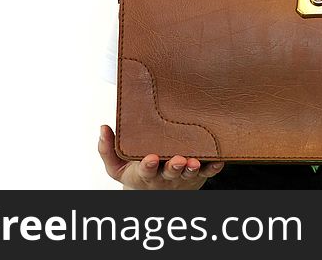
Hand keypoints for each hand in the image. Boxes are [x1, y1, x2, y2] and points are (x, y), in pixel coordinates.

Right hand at [98, 125, 223, 189]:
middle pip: (170, 172)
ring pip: (188, 173)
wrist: (153, 193)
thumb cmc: (135, 173)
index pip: (146, 169)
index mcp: (145, 172)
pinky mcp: (197, 176)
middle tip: (178, 159)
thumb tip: (103, 127)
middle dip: (174, 166)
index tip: (151, 158)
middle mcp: (164, 176)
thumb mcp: (116, 166)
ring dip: (192, 167)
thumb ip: (107, 149)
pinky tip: (218, 161)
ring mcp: (182, 177)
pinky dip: (213, 168)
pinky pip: (207, 173)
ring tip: (195, 161)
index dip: (148, 165)